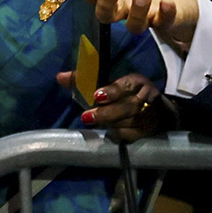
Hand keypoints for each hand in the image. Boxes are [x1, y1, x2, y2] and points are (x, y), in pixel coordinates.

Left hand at [57, 70, 176, 141]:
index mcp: (136, 81)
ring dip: (111, 123)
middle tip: (86, 117)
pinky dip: (119, 134)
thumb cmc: (122, 93)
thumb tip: (60, 77)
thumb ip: (83, 80)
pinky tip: (109, 132)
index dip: (112, 91)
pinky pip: (132, 135)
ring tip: (94, 122)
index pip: (126, 85)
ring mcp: (149, 116)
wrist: (151, 109)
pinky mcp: (148, 131)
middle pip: (129, 106)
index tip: (96, 96)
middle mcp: (146, 97)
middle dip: (106, 113)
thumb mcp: (107, 83)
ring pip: (130, 122)